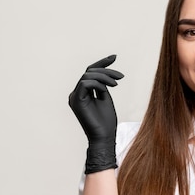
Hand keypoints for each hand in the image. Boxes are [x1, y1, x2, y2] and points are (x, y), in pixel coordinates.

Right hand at [68, 55, 123, 173]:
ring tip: (116, 83)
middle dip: (106, 71)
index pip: (90, 73)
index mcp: (82, 93)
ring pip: (88, 76)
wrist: (104, 137)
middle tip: (121, 77)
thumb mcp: (105, 98)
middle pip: (89, 72)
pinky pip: (85, 83)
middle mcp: (76, 94)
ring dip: (104, 77)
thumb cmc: (106, 121)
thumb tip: (104, 73)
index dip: (102, 63)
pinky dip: (98, 83)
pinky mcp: (76, 101)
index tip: (114, 57)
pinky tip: (108, 89)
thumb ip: (102, 86)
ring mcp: (74, 97)